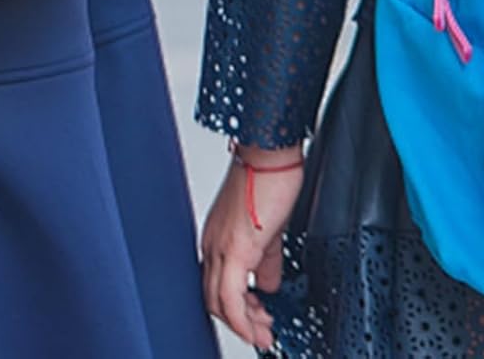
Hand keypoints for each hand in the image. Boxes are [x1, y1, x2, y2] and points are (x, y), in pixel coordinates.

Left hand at [201, 145, 304, 351]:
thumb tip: (268, 282)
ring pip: (217, 302)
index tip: (256, 319)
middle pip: (212, 298)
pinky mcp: (235, 248)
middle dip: (238, 321)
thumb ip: (265, 257)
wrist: (270, 152)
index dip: (234, 307)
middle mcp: (213, 243)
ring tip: (263, 333)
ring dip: (241, 324)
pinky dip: (241, 320)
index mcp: (218, 236)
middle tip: (262, 332)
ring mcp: (220, 246)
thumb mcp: (269, 227)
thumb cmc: (269, 176)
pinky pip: (230, 298)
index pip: (216, 284)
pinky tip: (256, 329)